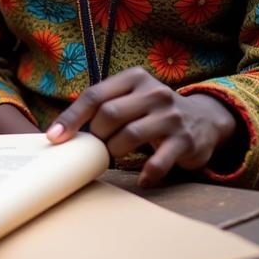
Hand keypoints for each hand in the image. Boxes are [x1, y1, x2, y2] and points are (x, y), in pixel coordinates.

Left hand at [45, 67, 237, 186]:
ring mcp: (171, 116)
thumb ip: (102, 106)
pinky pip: (159, 161)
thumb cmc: (152, 110)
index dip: (71, 117)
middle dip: (97, 134)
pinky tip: (142, 180)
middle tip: (97, 146)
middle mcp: (154, 92)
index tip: (54, 137)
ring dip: (115, 151)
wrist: (203, 119)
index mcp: (134, 78)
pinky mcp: (185, 141)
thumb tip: (60, 131)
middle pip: (110, 114)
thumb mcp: (130, 98)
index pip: (94, 95)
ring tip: (113, 156)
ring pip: (130, 135)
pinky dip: (147, 173)